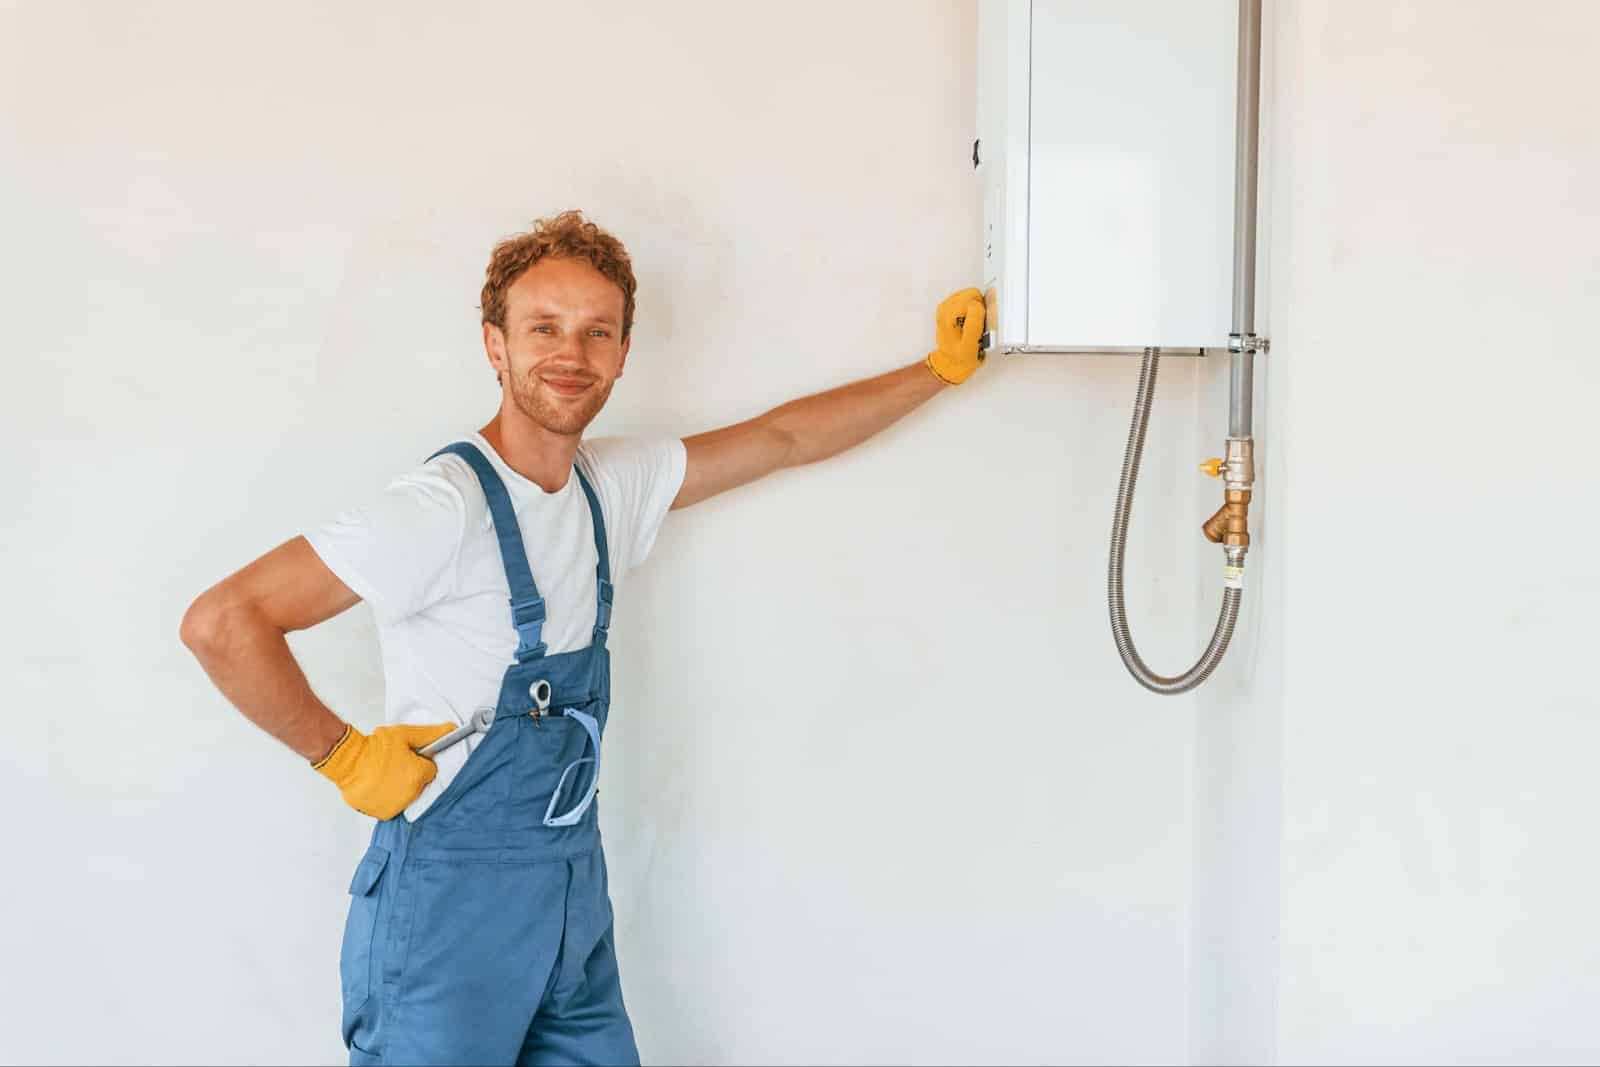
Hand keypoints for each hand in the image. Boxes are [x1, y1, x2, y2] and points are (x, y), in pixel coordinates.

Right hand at [311, 721, 455, 819]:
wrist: (347, 761)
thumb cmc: (374, 748)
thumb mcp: (405, 734)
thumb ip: (430, 735)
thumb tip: (449, 730)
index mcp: (418, 775)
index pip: (430, 771)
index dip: (420, 762)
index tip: (409, 758)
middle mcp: (410, 794)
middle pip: (418, 785)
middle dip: (410, 775)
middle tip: (394, 764)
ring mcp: (395, 806)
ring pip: (404, 797)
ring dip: (397, 788)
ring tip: (383, 774)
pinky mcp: (381, 813)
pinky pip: (389, 806)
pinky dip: (384, 798)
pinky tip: (376, 785)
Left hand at [924, 287, 986, 384]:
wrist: (951, 362)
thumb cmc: (960, 356)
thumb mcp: (970, 345)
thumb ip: (974, 324)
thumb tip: (977, 305)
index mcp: (948, 314)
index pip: (973, 298)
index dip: (982, 311)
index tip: (980, 325)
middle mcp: (946, 307)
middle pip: (972, 294)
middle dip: (979, 309)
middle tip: (978, 326)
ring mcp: (948, 306)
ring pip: (971, 296)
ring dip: (977, 310)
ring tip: (974, 326)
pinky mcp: (951, 308)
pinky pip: (969, 301)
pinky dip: (974, 310)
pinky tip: (971, 323)